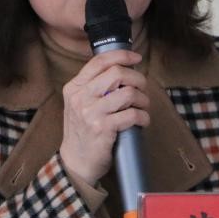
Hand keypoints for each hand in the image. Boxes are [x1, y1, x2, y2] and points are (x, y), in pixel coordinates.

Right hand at [59, 49, 149, 184]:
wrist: (75, 162)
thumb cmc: (83, 131)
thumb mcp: (79, 104)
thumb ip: (93, 87)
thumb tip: (123, 70)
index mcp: (74, 87)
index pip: (99, 61)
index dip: (122, 55)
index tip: (136, 58)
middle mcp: (80, 97)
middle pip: (117, 73)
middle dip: (137, 78)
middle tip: (142, 88)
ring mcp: (90, 113)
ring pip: (128, 93)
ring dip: (143, 99)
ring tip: (143, 107)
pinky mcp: (103, 129)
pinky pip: (132, 114)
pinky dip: (143, 116)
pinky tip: (143, 121)